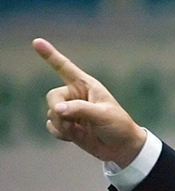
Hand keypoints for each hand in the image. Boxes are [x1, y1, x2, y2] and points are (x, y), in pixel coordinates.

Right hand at [34, 38, 146, 167]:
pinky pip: (51, 127)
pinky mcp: (67, 125)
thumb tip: (57, 110)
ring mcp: (70, 111)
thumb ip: (80, 110)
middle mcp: (75, 96)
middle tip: (72, 122)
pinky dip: (61, 134)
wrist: (122, 148)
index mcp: (87, 86)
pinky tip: (76, 136)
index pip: (65, 68)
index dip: (50, 55)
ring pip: (51, 114)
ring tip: (81, 130)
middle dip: (59, 110)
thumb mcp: (103, 115)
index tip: (36, 42)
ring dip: (63, 125)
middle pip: (52, 97)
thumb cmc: (118, 126)